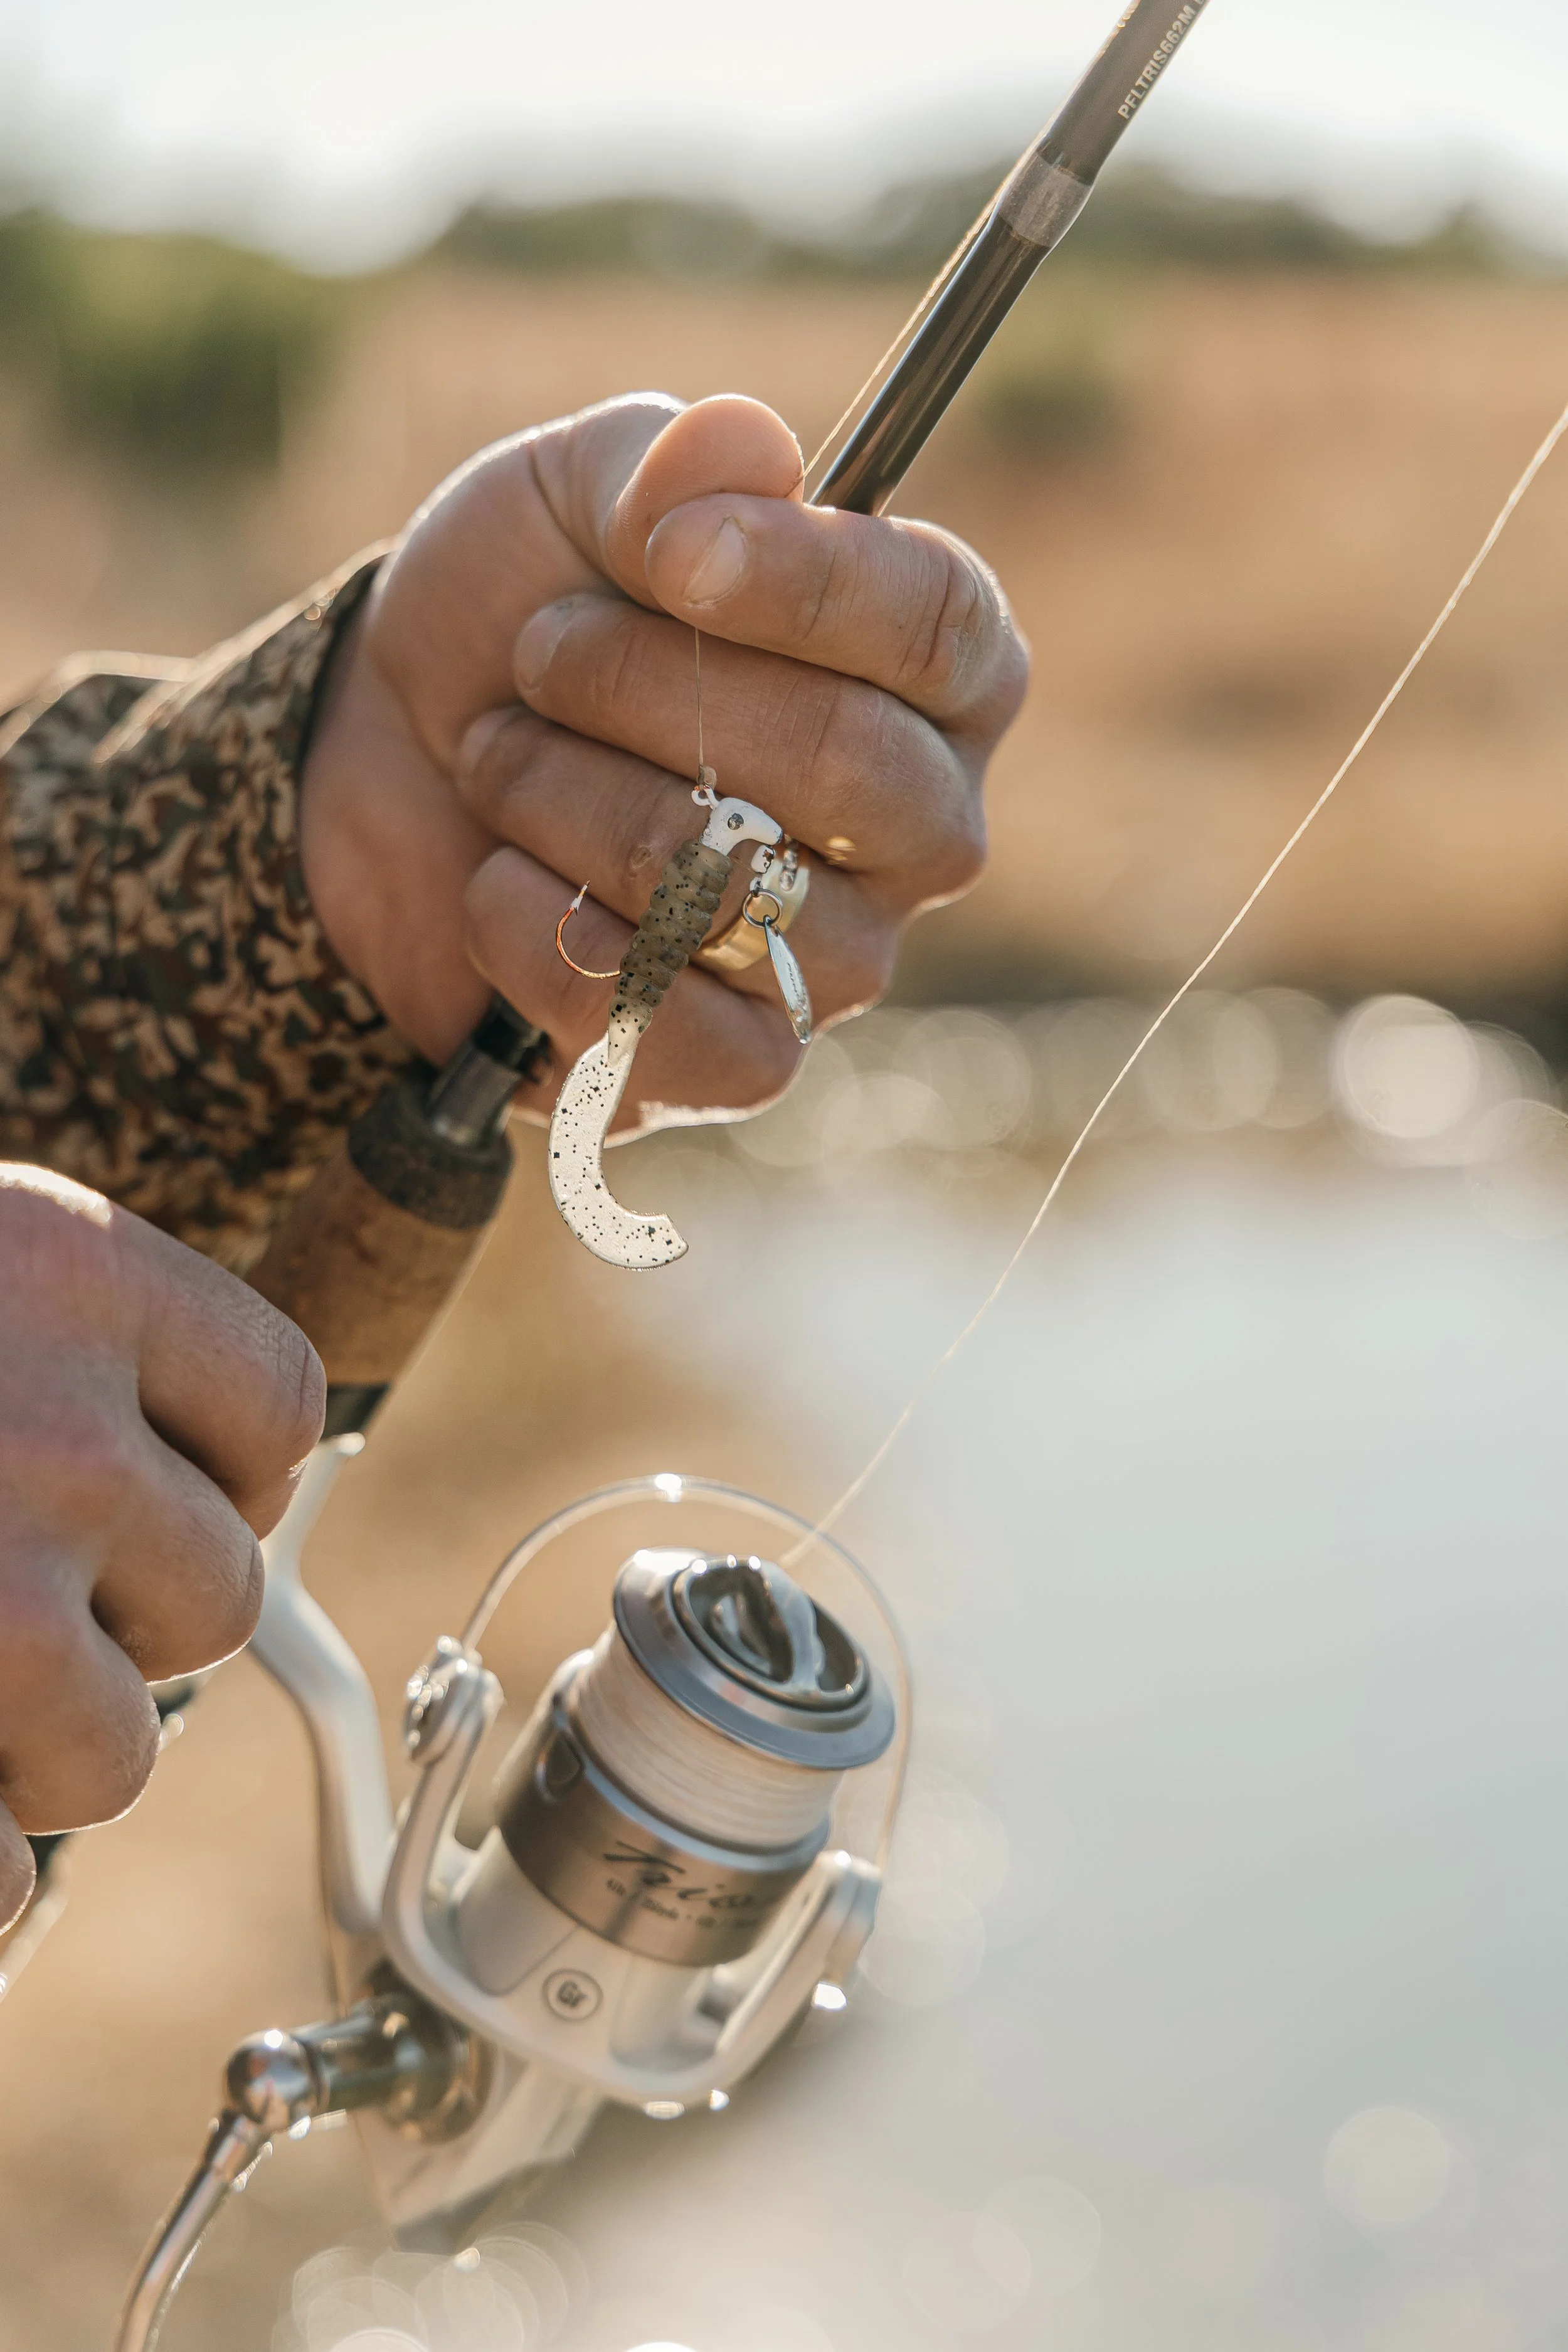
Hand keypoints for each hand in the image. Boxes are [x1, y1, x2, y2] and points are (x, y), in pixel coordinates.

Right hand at [0, 1167, 323, 1929]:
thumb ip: (81, 1345)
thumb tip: (230, 1491)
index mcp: (78, 1273)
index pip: (279, 1404)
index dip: (230, 1469)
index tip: (160, 1482)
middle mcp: (49, 1427)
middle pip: (216, 1590)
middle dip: (130, 1616)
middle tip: (14, 1590)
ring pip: (116, 1750)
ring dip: (44, 1747)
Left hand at [301, 394, 1027, 1124]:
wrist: (373, 779)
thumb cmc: (511, 625)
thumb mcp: (561, 500)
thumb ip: (659, 464)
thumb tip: (741, 447)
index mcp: (923, 671)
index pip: (945, 626)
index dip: (810, 582)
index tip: (668, 554)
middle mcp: (916, 825)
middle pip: (851, 764)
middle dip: (648, 693)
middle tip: (537, 657)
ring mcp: (838, 957)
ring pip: (744, 893)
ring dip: (570, 805)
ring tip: (497, 764)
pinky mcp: (742, 1067)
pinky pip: (691, 1031)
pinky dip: (552, 945)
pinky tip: (499, 890)